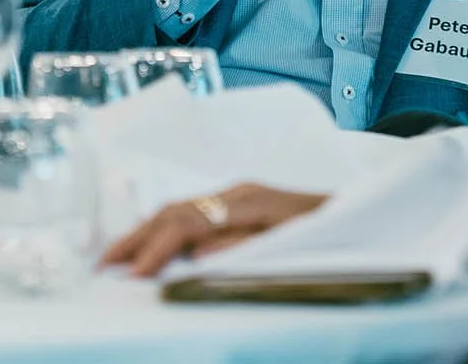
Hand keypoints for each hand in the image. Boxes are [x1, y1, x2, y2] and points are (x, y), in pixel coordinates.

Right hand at [101, 183, 328, 276]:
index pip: (188, 221)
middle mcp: (238, 192)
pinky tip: (151, 244)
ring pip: (180, 209)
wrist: (364, 214)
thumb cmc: (332, 232)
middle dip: (137, 237)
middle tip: (102, 265)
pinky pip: (193, 212)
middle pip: (175, 210)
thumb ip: (245, 248)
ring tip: (115, 256)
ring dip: (145, 232)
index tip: (134, 275)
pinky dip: (164, 229)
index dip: (157, 248)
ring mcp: (238, 195)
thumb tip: (197, 254)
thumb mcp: (293, 244)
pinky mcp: (241, 203)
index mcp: (249, 200)